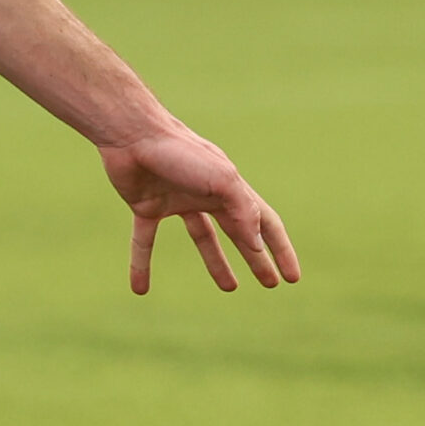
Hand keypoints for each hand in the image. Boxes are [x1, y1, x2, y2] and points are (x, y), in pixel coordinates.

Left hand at [98, 121, 299, 295]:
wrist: (133, 135)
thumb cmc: (180, 152)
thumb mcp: (221, 180)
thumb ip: (243, 211)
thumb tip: (257, 246)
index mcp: (230, 188)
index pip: (264, 222)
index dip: (279, 249)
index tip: (291, 277)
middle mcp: (206, 194)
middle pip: (237, 231)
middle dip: (255, 258)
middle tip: (269, 284)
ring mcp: (176, 200)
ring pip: (202, 236)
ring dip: (216, 262)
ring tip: (230, 288)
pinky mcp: (145, 206)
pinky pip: (144, 241)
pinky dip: (141, 264)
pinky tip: (140, 289)